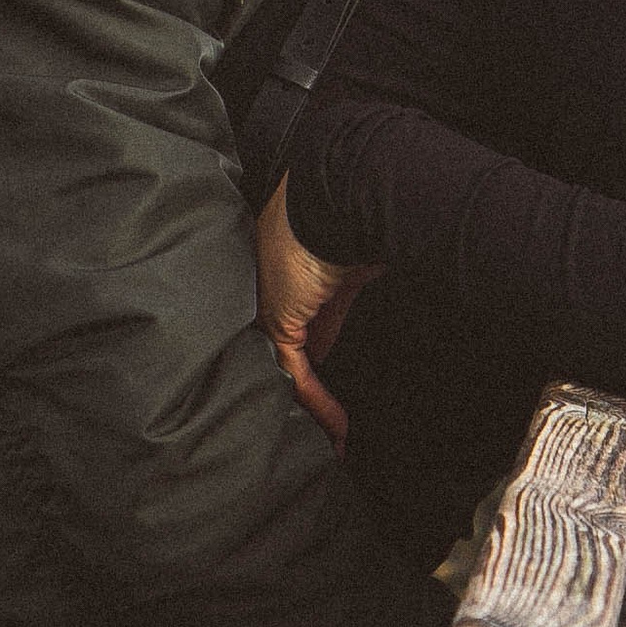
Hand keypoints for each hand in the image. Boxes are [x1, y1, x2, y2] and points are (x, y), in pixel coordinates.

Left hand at [255, 173, 371, 445]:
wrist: (343, 187)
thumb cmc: (356, 207)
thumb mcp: (355, 260)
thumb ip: (343, 298)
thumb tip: (341, 337)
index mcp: (289, 260)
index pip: (298, 317)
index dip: (313, 351)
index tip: (325, 380)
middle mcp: (272, 280)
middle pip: (284, 346)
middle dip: (304, 386)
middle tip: (323, 423)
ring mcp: (270, 299)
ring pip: (286, 367)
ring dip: (313, 406)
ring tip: (335, 439)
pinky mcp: (279, 317)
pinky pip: (295, 372)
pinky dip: (318, 403)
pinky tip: (337, 426)